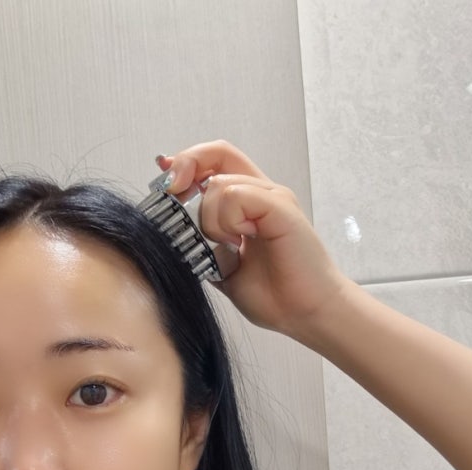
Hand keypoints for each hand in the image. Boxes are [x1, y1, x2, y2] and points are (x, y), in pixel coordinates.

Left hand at [158, 140, 350, 339]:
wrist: (306, 315)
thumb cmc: (275, 297)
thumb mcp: (222, 270)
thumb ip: (202, 246)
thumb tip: (172, 237)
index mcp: (248, 205)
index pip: (214, 163)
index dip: (186, 164)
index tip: (165, 181)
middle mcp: (262, 193)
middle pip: (217, 153)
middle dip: (186, 167)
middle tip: (175, 196)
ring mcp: (272, 198)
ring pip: (219, 183)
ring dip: (210, 219)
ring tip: (229, 247)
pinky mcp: (280, 208)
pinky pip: (237, 196)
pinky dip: (228, 221)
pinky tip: (240, 243)